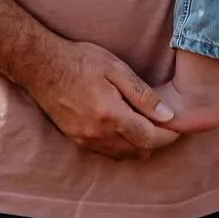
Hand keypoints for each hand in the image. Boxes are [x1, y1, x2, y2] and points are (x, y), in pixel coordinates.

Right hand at [27, 37, 179, 158]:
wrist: (41, 67)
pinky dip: (121, 145)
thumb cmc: (80, 62)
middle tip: (163, 123)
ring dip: (138, 145)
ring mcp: (85, 140)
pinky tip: (124, 128)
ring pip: (123, 155)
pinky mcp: (76, 140)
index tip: (177, 126)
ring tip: (145, 124)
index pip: (150, 138)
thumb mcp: (116, 69)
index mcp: (111, 116)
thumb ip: (143, 95)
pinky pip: (107, 152)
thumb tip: (168, 116)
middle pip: (139, 151)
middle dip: (156, 141)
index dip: (169, 135)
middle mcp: (98, 134)